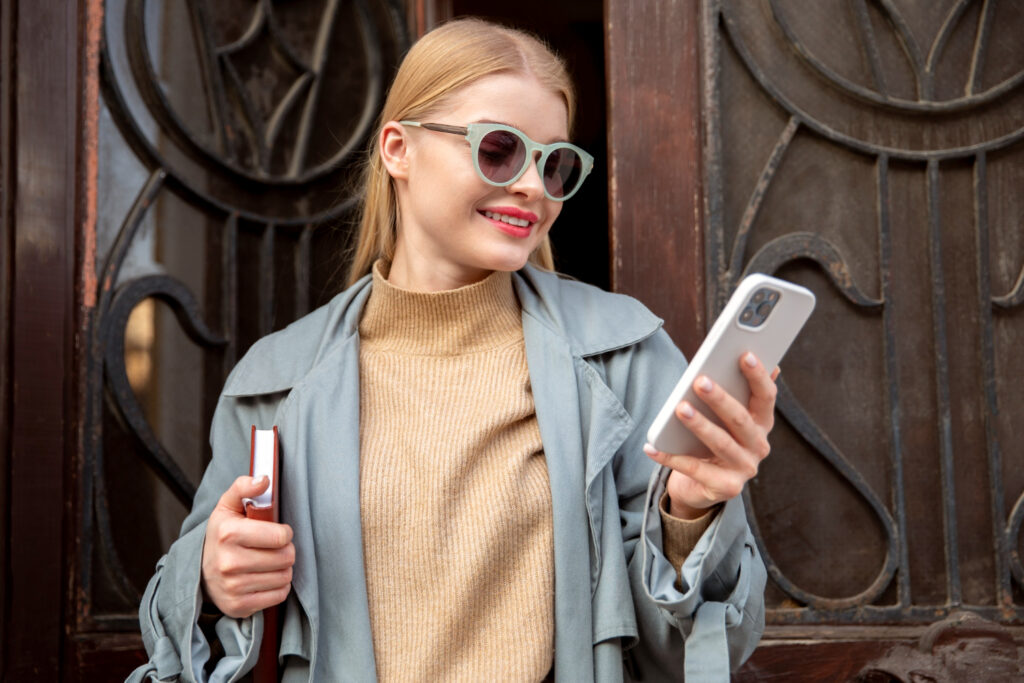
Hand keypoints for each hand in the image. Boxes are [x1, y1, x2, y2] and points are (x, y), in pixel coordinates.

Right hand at [201, 475, 294, 617]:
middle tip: (275, 548)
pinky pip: (279, 595)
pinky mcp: (239, 606)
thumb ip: (244, 487)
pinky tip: (265, 578)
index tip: (278, 532)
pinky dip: (278, 587)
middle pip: (286, 557)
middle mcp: (229, 562)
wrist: (199, 571)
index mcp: (229, 533)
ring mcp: (233, 587)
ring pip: (285, 577)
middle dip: (286, 550)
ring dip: (283, 569)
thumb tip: (264, 480)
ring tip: (269, 562)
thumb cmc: (222, 534)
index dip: (284, 533)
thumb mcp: (228, 506)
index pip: (280, 536)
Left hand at [643, 352, 778, 518]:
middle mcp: (759, 446)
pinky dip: (671, 457)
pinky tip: (652, 447)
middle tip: (700, 380)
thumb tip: (750, 358)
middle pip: (740, 419)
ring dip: (699, 424)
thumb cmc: (711, 441)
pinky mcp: (727, 488)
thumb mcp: (724, 417)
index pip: (766, 397)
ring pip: (720, 443)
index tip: (745, 354)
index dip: (758, 376)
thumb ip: (734, 391)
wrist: (702, 487)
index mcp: (762, 423)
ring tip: (679, 408)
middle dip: (720, 398)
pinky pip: (694, 469)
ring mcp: (745, 469)